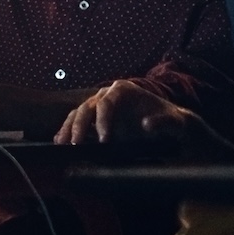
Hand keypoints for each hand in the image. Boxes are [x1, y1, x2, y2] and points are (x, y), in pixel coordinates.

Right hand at [56, 80, 216, 149]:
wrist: (170, 127)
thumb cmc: (172, 123)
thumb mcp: (175, 122)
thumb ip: (163, 122)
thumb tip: (145, 125)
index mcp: (123, 90)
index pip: (107, 102)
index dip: (103, 121)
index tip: (105, 140)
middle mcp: (107, 94)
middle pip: (87, 107)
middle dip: (80, 126)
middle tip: (77, 144)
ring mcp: (99, 106)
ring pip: (78, 114)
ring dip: (69, 129)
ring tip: (62, 144)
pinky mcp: (95, 119)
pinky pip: (76, 122)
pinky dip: (67, 131)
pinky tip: (59, 141)